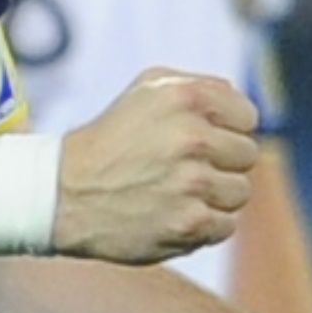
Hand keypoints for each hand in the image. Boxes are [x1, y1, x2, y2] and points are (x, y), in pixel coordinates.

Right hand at [55, 69, 261, 262]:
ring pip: (239, 193)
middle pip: (247, 156)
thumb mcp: (148, 89)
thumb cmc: (112, 138)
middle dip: (221, 163)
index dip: (227, 130)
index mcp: (187, 98)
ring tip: (178, 193)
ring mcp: (191, 183)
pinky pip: (225, 226)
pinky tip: (174, 214)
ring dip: (214, 196)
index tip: (201, 141)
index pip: (248, 118)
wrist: (64, 193)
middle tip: (184, 169)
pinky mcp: (188, 223)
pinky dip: (204, 226)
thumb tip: (241, 102)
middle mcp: (192, 138)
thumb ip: (201, 86)